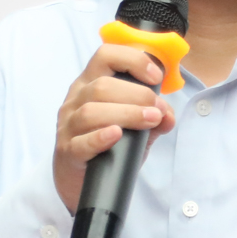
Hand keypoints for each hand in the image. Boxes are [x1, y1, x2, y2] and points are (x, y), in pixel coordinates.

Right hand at [53, 44, 176, 213]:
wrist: (79, 181)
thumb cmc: (107, 145)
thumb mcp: (134, 128)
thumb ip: (153, 119)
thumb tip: (169, 116)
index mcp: (90, 83)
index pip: (105, 56)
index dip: (132, 60)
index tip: (155, 77)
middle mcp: (75, 99)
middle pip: (102, 86)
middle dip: (137, 95)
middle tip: (157, 110)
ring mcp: (68, 126)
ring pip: (91, 111)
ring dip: (126, 114)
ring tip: (149, 121)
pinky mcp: (68, 151)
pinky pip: (81, 142)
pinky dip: (100, 137)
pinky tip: (117, 135)